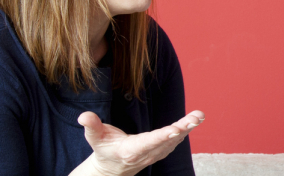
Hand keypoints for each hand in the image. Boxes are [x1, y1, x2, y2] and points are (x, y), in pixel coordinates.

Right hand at [70, 110, 205, 175]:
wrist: (112, 168)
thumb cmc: (104, 149)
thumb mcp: (94, 138)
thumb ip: (91, 126)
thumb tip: (84, 116)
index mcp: (132, 150)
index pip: (150, 142)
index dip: (163, 136)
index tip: (176, 129)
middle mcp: (147, 153)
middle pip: (168, 140)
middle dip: (183, 128)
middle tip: (196, 117)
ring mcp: (156, 153)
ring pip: (175, 140)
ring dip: (188, 127)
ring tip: (199, 115)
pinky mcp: (161, 150)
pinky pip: (176, 141)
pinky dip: (186, 131)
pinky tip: (194, 121)